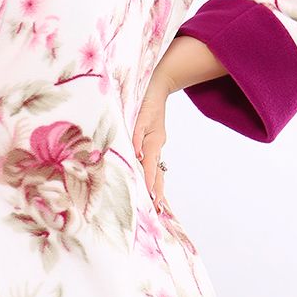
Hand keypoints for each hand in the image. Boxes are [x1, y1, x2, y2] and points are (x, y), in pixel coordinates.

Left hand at [133, 67, 174, 212]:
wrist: (156, 86)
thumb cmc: (145, 98)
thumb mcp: (139, 114)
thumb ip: (137, 134)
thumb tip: (137, 154)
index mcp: (153, 140)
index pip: (151, 165)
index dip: (151, 182)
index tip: (151, 198)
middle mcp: (156, 144)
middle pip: (158, 172)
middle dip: (158, 191)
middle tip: (159, 211)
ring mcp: (155, 144)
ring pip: (157, 169)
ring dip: (157, 186)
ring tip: (157, 205)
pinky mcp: (151, 142)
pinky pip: (152, 162)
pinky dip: (153, 175)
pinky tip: (150, 184)